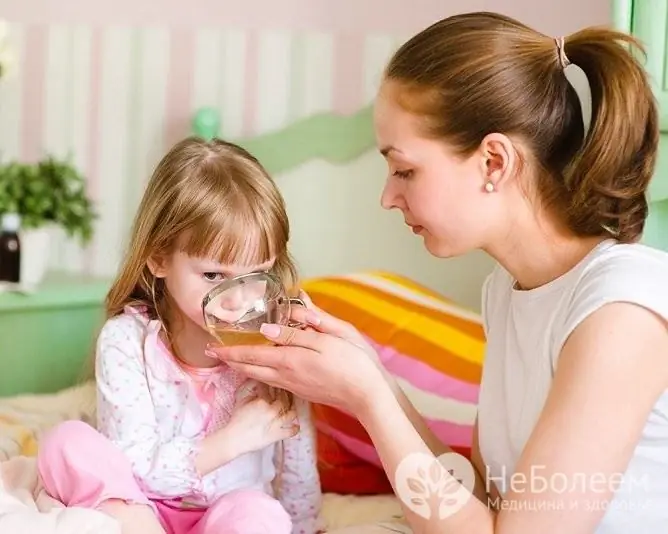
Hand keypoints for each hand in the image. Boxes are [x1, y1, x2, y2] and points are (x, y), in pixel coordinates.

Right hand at [196, 395, 297, 475]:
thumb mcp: (240, 399)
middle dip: (286, 396)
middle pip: (285, 399)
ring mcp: (276, 422)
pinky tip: (295, 425)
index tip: (278, 386)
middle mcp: (271, 410)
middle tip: (286, 395)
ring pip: (291, 413)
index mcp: (262, 400)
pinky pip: (291, 431)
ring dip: (292, 411)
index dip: (276, 386)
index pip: (273, 389)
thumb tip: (256, 379)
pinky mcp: (277, 435)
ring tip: (291, 409)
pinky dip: (295, 428)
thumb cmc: (236, 419)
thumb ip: (249, 387)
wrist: (234, 439)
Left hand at [208, 305, 389, 412]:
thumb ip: (297, 331)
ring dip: (244, 368)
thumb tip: (268, 326)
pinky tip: (262, 369)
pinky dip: (260, 373)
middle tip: (215, 353)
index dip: (230, 351)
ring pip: (261, 377)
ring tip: (233, 360)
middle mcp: (287, 376)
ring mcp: (295, 386)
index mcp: (290, 360)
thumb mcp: (327, 338)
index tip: (213, 347)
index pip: (251, 355)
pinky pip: (273, 381)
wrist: (369, 394)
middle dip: (231, 361)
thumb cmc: (353, 361)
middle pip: (251, 369)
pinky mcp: (304, 391)